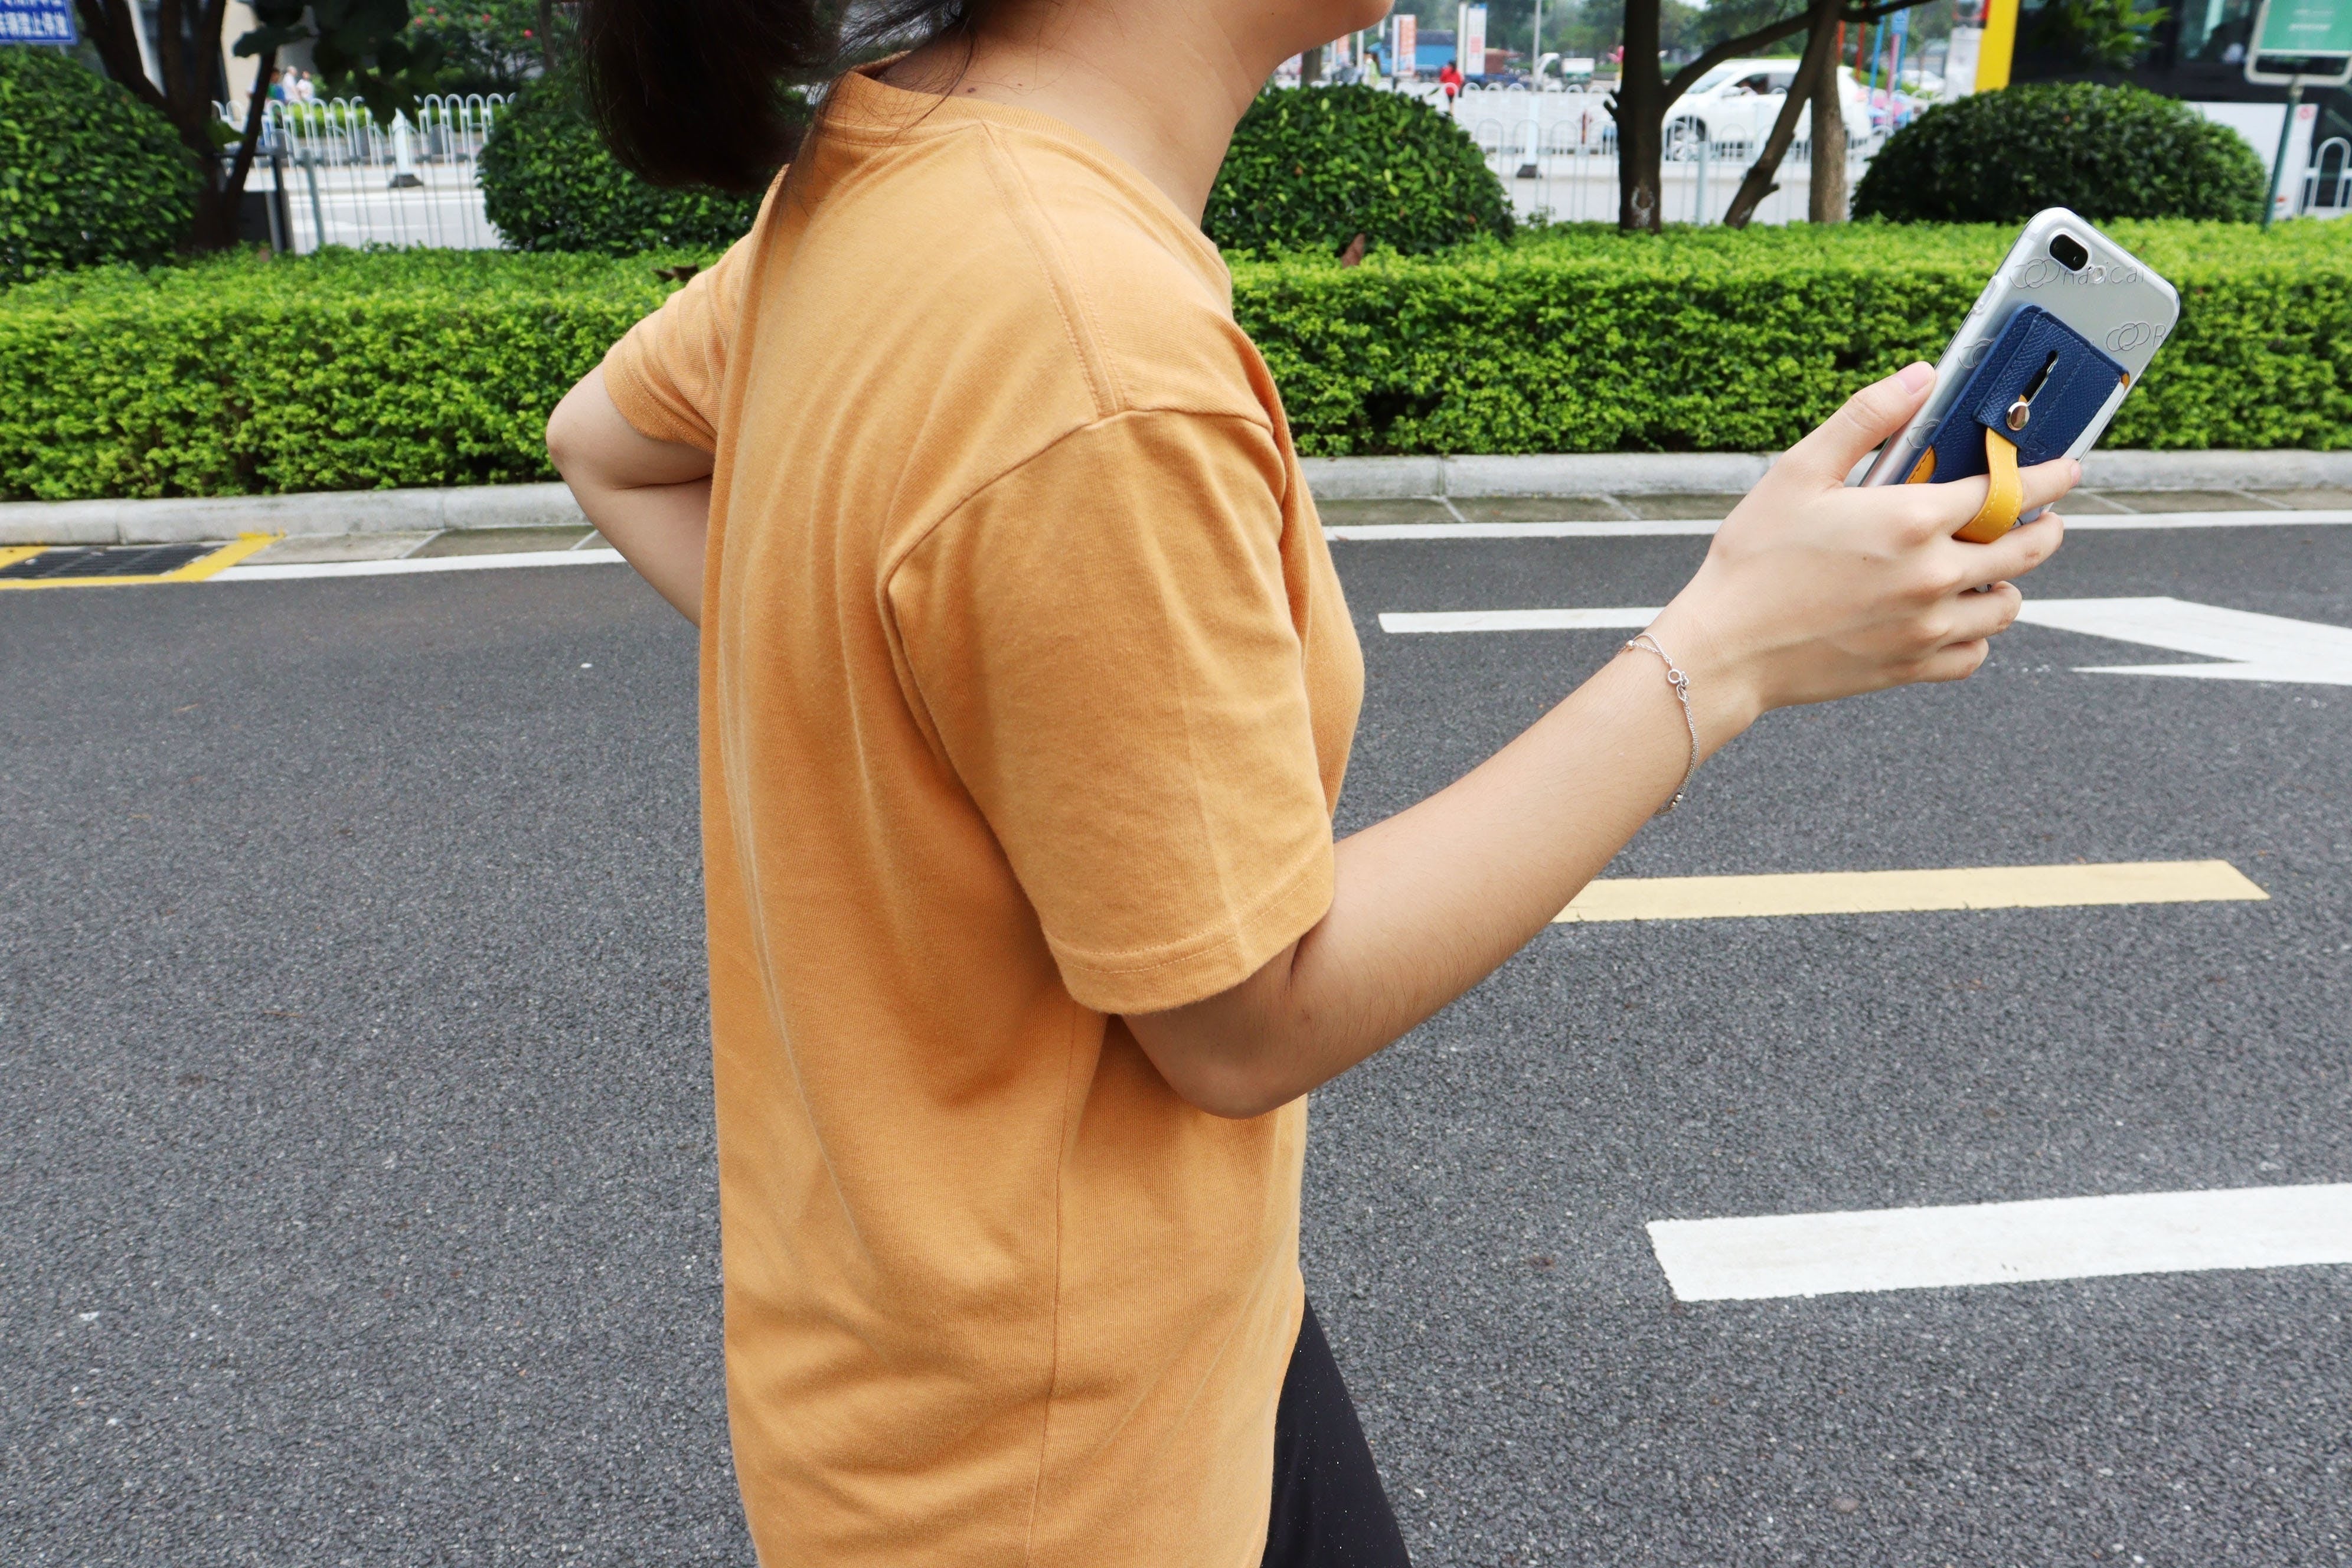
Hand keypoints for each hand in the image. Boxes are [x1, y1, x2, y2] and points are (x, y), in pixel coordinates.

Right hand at [1646, 361, 2072, 744]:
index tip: (2064, 469)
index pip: (2008, 490)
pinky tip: (1957, 618)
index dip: (2045, 476)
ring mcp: (1926, 627)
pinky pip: (1975, 654)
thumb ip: (1866, 419)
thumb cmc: (1753, 560)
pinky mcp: (1911, 668)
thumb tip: (1921, 376)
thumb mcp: (1798, 472)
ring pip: (2007, 605)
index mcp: (1910, 519)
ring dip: (2009, 583)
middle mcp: (1932, 575)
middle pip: (2026, 548)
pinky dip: (1976, 636)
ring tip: (1993, 572)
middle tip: (2043, 518)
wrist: (1723, 649)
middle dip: (2045, 527)